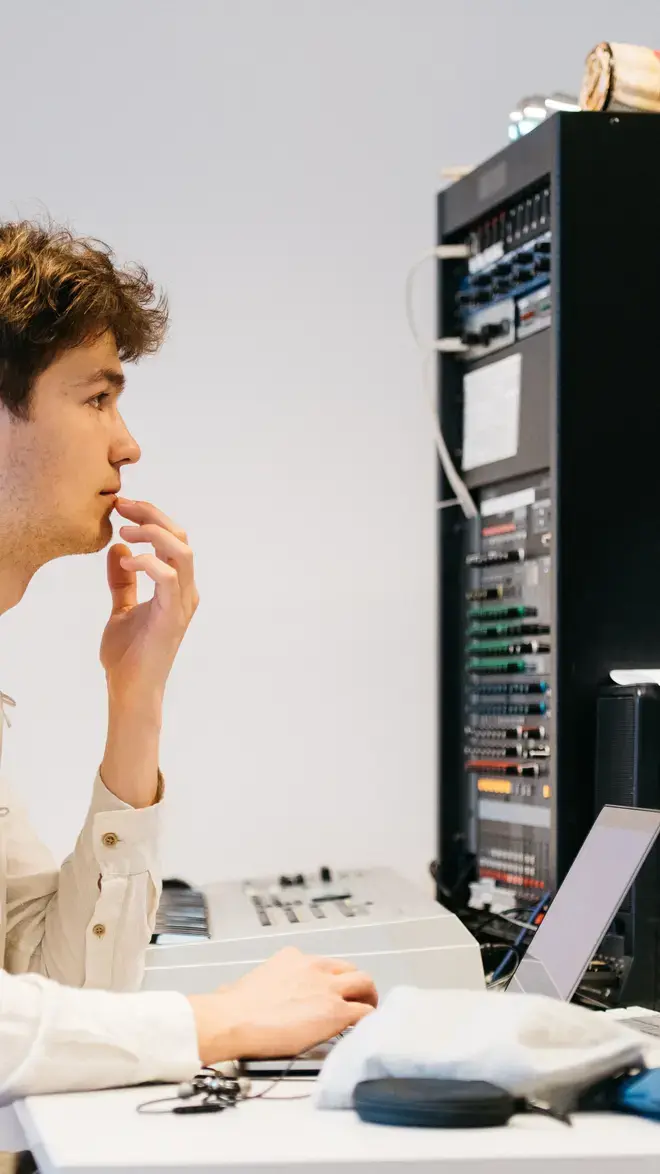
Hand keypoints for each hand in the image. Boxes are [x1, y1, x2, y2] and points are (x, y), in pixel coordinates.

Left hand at [100, 498, 198, 708]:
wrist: (129, 690)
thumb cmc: (128, 655)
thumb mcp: (121, 608)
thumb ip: (122, 581)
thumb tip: (118, 549)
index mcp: (176, 586)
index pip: (171, 538)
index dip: (149, 517)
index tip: (122, 506)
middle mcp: (185, 591)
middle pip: (180, 537)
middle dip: (151, 516)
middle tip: (122, 507)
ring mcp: (182, 603)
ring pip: (181, 551)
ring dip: (152, 534)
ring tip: (123, 532)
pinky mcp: (172, 616)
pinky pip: (168, 577)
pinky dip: (148, 562)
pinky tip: (126, 561)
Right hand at [187, 947, 377, 1063]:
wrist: (235, 1019)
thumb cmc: (234, 1006)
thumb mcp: (245, 982)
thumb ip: (251, 985)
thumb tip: (230, 992)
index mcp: (293, 958)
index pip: (323, 964)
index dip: (330, 980)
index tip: (327, 993)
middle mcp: (315, 967)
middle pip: (350, 969)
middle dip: (355, 985)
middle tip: (356, 1000)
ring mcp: (328, 988)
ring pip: (364, 983)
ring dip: (368, 998)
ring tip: (367, 1013)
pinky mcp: (336, 1012)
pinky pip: (364, 1012)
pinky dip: (368, 1020)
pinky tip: (364, 1030)